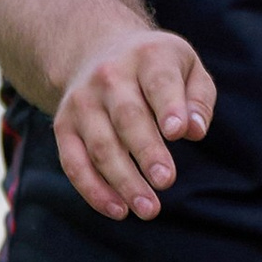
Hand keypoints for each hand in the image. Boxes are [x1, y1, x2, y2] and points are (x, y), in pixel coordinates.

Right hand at [54, 26, 215, 220]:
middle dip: (146, 151)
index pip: (159, 82)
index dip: (168, 107)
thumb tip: (195, 130)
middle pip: (127, 117)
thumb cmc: (158, 68)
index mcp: (148, 56)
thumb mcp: (188, 67)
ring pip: (101, 145)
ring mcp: (82, 101)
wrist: (99, 51)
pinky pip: (74, 163)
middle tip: (166, 181)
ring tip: (148, 209)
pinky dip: (94, 190)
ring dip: (123, 180)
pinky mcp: (63, 126)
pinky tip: (118, 210)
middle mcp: (109, 76)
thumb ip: (198, 98)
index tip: (178, 133)